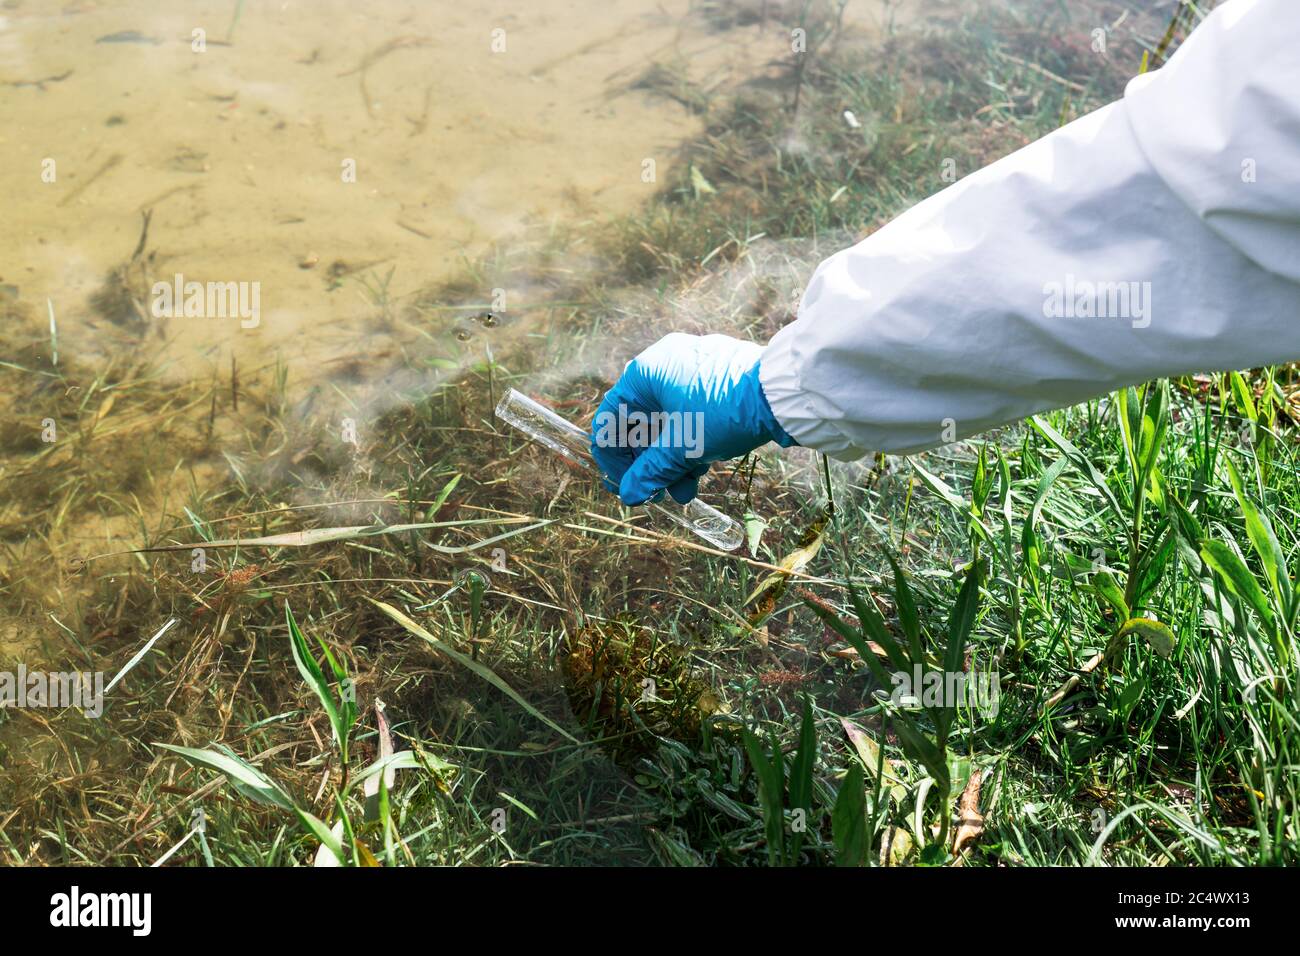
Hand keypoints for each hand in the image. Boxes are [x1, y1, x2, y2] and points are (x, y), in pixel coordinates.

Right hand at [589, 333, 794, 504]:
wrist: (784, 391)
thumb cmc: (725, 411)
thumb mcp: (683, 447)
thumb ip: (651, 471)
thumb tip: (630, 494)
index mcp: (645, 372)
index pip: (611, 418)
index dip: (614, 458)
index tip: (627, 485)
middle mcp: (665, 364)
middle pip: (642, 422)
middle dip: (650, 464)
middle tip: (657, 494)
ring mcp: (693, 369)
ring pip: (669, 421)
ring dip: (672, 460)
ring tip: (685, 491)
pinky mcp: (717, 378)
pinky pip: (692, 413)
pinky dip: (691, 442)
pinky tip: (701, 470)